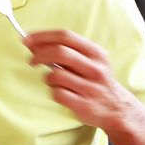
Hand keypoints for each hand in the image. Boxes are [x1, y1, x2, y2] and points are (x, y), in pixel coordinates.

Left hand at [22, 29, 138, 130]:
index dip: (43, 36)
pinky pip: (57, 94)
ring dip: (48, 77)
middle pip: (59, 52)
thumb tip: (34, 44)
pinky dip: (54, 92)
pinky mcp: (84, 105)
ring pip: (55, 75)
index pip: (65, 36)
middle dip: (39, 55)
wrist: (116, 109)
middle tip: (31, 61)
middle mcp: (95, 68)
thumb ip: (67, 51)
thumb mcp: (89, 61)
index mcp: (96, 53)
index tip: (27, 39)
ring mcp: (90, 87)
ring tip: (54, 81)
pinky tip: (61, 93)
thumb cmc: (96, 81)